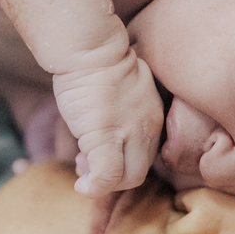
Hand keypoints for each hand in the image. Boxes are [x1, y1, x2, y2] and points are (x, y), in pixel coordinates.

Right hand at [54, 44, 161, 195]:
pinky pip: (107, 177)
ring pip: (129, 178)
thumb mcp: (122, 86)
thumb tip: (106, 121)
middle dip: (115, 177)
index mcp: (153, 114)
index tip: (102, 155)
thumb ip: (123, 106)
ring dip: (105, 182)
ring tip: (83, 169)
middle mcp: (148, 128)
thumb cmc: (96, 59)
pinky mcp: (105, 138)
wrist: (89, 46)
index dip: (124, 162)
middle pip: (141, 171)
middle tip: (88, 166)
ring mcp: (129, 134)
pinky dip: (95, 187)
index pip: (147, 154)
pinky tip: (81, 183)